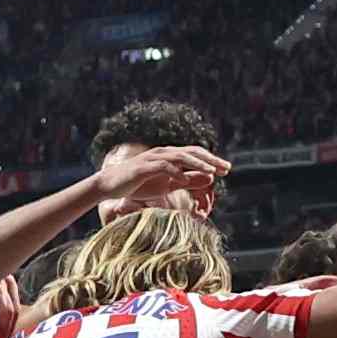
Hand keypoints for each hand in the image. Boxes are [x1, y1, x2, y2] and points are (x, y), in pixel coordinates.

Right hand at [91, 138, 227, 217]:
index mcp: (170, 156)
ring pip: (180, 156)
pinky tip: (185, 178)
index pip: (195, 154)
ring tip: (212, 171)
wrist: (109, 185)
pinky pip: (163, 167)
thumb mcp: (167, 184)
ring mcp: (153, 158)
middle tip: (227, 168)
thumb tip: (209, 179)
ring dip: (197, 163)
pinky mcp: (143, 167)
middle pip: (192, 152)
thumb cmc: (138, 184)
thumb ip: (186, 181)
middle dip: (210, 159)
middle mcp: (163, 153)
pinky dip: (175, 171)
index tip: (227, 169)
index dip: (211, 160)